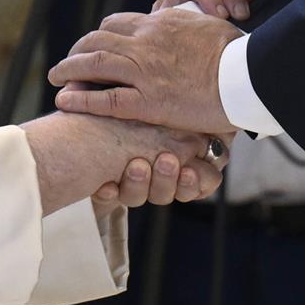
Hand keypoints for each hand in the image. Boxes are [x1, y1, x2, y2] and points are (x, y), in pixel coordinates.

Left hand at [49, 9, 240, 136]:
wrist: (245, 76)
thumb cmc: (237, 54)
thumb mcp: (210, 26)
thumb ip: (191, 25)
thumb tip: (191, 24)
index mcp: (160, 24)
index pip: (118, 22)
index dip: (101, 33)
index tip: (95, 43)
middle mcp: (146, 44)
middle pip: (98, 39)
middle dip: (78, 49)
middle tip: (68, 61)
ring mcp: (144, 73)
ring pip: (94, 65)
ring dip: (69, 70)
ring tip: (56, 77)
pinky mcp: (147, 102)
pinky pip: (104, 100)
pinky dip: (81, 100)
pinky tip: (65, 102)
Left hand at [92, 120, 228, 209]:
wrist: (81, 112)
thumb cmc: (127, 104)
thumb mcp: (163, 112)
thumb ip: (192, 128)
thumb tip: (224, 134)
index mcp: (176, 154)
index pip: (199, 181)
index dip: (196, 183)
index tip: (188, 170)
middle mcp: (152, 173)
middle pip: (170, 193)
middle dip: (169, 180)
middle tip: (166, 161)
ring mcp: (125, 183)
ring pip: (140, 198)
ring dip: (141, 184)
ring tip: (136, 165)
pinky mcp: (101, 189)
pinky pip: (109, 200)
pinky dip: (109, 192)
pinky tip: (105, 184)